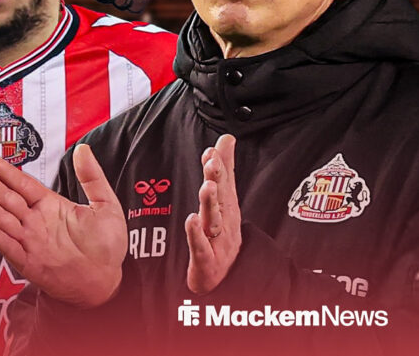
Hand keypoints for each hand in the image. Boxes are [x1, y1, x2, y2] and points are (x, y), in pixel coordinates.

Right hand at [0, 145, 126, 306]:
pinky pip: (8, 245)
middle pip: (6, 197)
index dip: (5, 172)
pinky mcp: (28, 262)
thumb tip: (83, 149)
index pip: (23, 184)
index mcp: (52, 206)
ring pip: (1, 218)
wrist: (107, 280)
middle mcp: (37, 222)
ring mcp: (31, 241)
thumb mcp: (106, 204)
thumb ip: (92, 177)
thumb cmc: (107, 246)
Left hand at [185, 134, 241, 293]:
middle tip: (212, 161)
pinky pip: (200, 246)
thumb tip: (226, 138)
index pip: (225, 181)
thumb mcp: (226, 201)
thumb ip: (225, 169)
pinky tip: (191, 220)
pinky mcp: (206, 260)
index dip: (220, 165)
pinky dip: (196, 234)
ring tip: (207, 187)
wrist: (225, 279)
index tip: (214, 149)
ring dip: (210, 202)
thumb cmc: (223, 235)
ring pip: (213, 219)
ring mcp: (217, 241)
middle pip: (221, 197)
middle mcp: (224, 221)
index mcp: (227, 207)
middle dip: (218, 178)